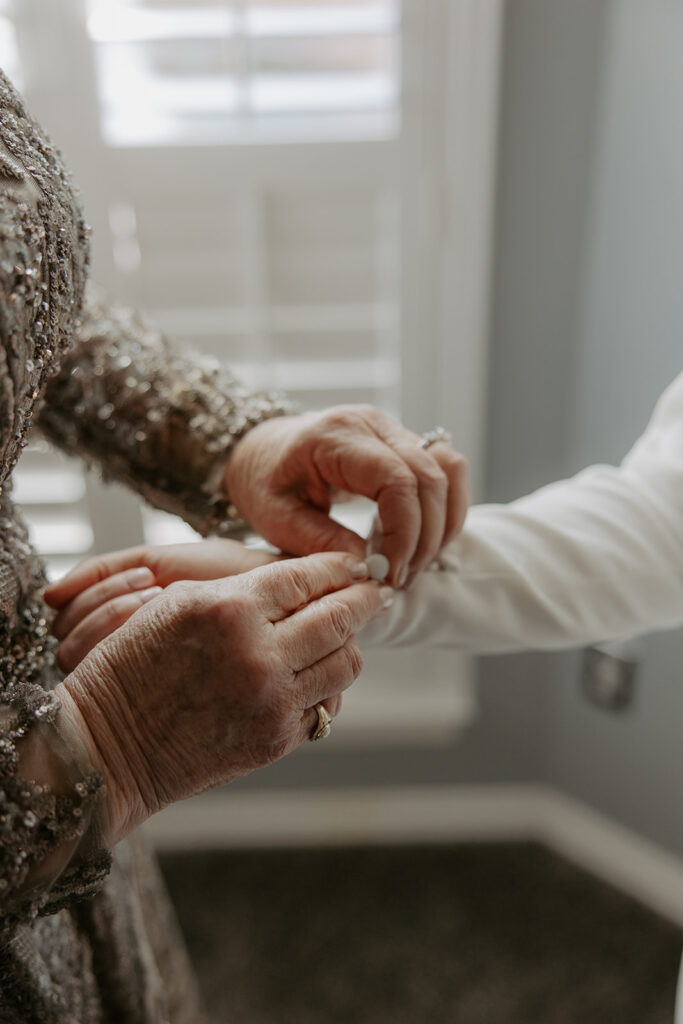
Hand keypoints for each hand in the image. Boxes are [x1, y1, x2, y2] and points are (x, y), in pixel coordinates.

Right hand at [55, 552, 388, 845]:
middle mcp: (259, 655)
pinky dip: (326, 685)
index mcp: (229, 610)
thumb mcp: (176, 604)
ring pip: (345, 663)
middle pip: (340, 617)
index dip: (338, 566)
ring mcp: (272, 701)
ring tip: (343, 632)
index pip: (306, 577)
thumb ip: (241, 590)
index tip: (356, 562)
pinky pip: (327, 705)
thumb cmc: (130, 666)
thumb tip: (300, 580)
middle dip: (365, 598)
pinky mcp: (276, 739)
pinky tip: (315, 673)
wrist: (108, 748)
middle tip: (376, 590)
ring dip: (349, 643)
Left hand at [223, 406, 468, 586]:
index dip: (404, 533)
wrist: (261, 450)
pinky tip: (418, 541)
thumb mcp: (274, 517)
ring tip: (411, 564)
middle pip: (431, 478)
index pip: (396, 480)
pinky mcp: (405, 442)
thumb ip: (319, 541)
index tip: (389, 574)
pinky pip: (447, 470)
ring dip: (442, 525)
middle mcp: (373, 424)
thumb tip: (368, 568)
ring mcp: (393, 429)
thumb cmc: (264, 481)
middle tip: (400, 580)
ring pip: (449, 471)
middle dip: (425, 539)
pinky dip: (444, 510)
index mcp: (337, 436)